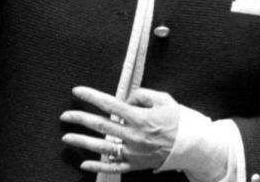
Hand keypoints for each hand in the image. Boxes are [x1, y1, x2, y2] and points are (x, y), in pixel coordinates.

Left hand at [60, 86, 180, 174]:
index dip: (91, 96)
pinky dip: (98, 166)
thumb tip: (125, 98)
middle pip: (101, 126)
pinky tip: (84, 163)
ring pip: (103, 147)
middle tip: (65, 115)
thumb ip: (142, 95)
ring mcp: (134, 152)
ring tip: (66, 138)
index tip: (76, 91)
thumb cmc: (179, 120)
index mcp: (140, 118)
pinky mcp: (136, 164)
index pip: (109, 104)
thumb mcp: (163, 99)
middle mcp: (134, 136)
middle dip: (80, 119)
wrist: (194, 146)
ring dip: (82, 142)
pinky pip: (114, 167)